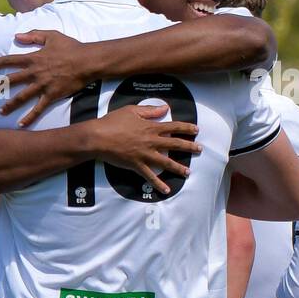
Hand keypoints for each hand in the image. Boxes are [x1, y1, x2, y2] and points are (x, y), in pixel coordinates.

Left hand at [0, 30, 98, 126]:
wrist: (87, 61)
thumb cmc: (71, 47)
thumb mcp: (51, 36)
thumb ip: (34, 35)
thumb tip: (17, 36)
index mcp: (34, 58)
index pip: (11, 60)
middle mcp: (35, 73)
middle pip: (12, 80)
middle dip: (0, 85)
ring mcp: (42, 85)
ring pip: (21, 97)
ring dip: (10, 104)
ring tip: (1, 111)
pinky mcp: (51, 95)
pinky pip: (38, 108)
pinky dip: (29, 117)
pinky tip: (21, 124)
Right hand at [81, 103, 200, 195]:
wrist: (98, 137)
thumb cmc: (113, 122)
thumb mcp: (132, 111)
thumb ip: (150, 110)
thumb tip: (165, 108)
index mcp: (151, 127)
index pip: (173, 127)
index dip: (186, 128)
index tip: (196, 130)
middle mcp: (151, 141)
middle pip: (175, 144)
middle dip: (189, 147)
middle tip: (200, 150)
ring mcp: (145, 154)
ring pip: (166, 162)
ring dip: (178, 167)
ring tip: (188, 172)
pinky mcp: (137, 165)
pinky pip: (150, 176)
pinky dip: (158, 184)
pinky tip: (166, 190)